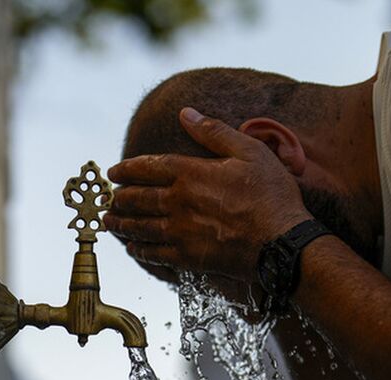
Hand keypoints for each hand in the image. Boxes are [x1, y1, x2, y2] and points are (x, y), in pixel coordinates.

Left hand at [104, 107, 312, 282]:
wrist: (281, 242)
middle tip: (109, 199)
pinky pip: (155, 253)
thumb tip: (186, 112)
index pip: (148, 167)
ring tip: (109, 222)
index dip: (127, 168)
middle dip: (120, 197)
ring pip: (140, 226)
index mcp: (190, 173)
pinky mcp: (188, 256)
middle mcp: (178, 202)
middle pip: (138, 198)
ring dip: (122, 223)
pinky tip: (133, 248)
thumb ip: (213, 132)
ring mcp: (181, 231)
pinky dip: (140, 250)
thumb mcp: (249, 151)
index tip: (113, 171)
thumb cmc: (271, 195)